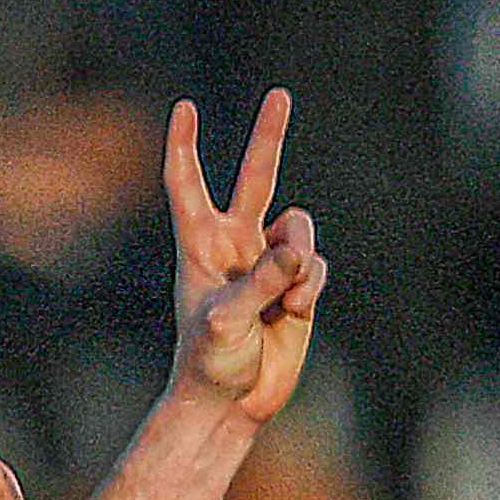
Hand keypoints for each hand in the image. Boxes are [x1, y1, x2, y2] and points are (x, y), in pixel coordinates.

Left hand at [164, 91, 323, 429]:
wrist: (230, 405)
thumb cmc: (208, 364)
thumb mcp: (225, 320)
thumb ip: (260, 282)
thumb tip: (296, 253)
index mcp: (200, 245)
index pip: (187, 184)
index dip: (185, 147)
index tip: (183, 108)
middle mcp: (235, 245)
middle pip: (255, 177)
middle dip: (269, 137)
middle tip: (281, 94)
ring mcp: (268, 264)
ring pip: (300, 228)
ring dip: (300, 258)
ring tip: (287, 300)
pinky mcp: (296, 286)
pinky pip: (316, 264)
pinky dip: (310, 285)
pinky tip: (295, 312)